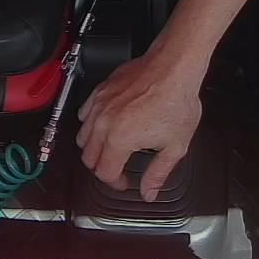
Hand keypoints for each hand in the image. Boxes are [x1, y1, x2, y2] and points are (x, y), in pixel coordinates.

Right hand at [75, 53, 202, 200]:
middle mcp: (103, 123)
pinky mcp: (100, 91)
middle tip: (118, 168)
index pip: (105, 173)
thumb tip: (149, 192)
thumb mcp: (175, 145)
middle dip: (103, 168)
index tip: (125, 182)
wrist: (173, 66)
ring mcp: (98, 105)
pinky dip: (90, 125)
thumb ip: (158, 173)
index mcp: (120, 140)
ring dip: (94, 148)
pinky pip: (84, 114)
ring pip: (82, 137)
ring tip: (111, 149)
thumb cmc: (176, 99)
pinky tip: (105, 125)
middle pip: (89, 158)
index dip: (115, 183)